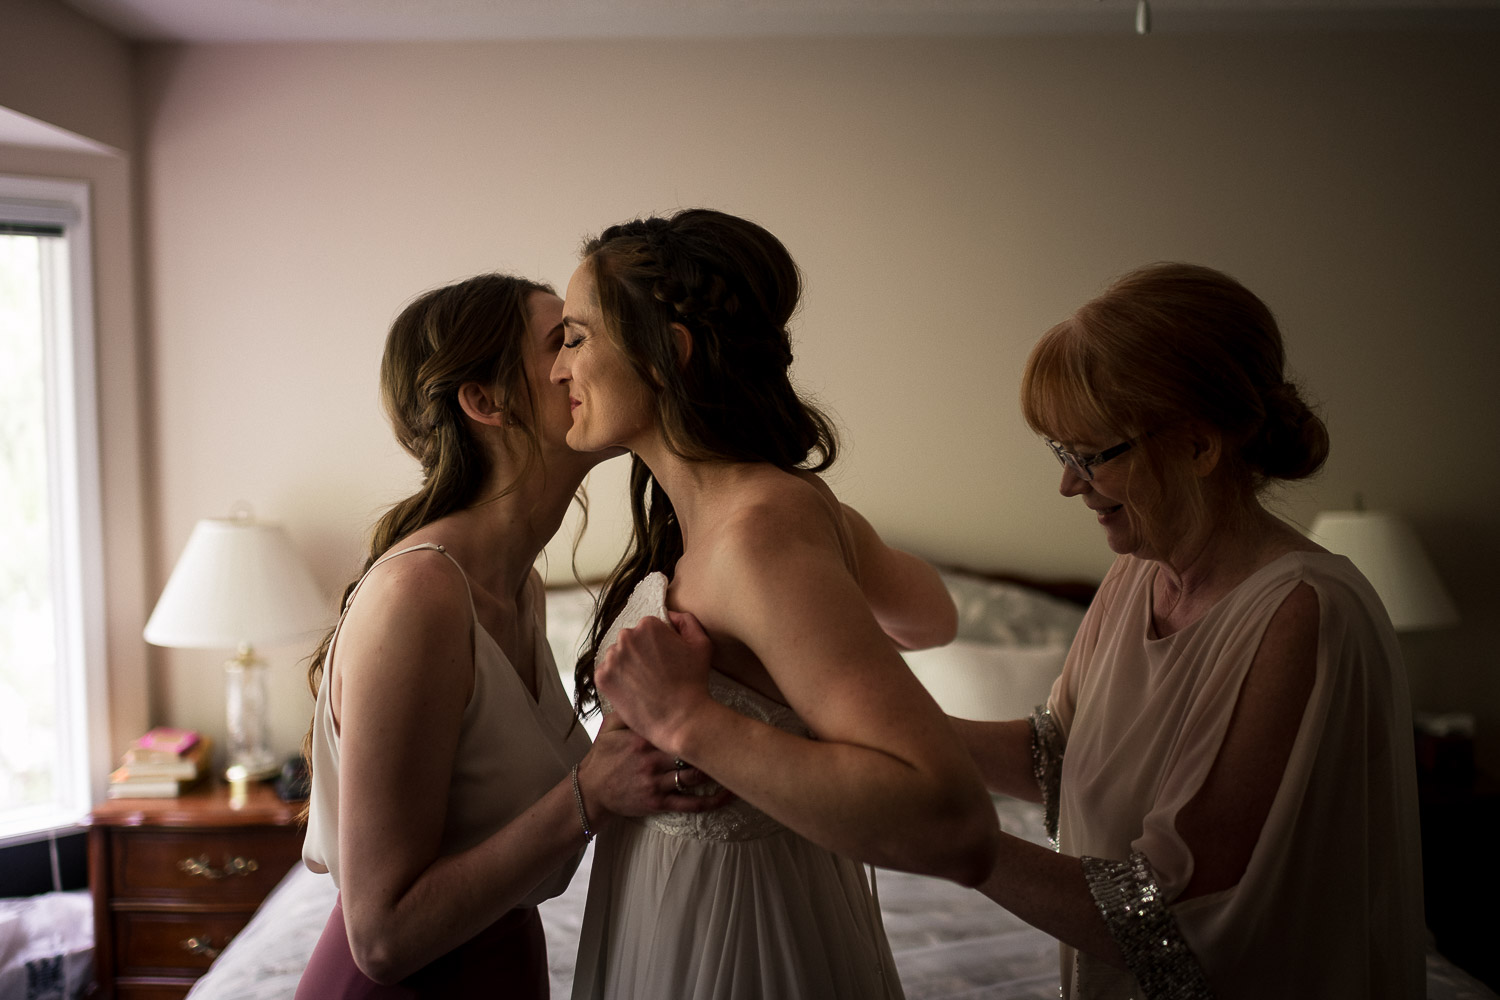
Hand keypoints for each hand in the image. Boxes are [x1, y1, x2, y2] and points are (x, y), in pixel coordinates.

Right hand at [578, 713, 731, 825]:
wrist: (591, 790)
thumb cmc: (603, 755)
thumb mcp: (610, 726)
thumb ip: (630, 707)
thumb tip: (651, 686)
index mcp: (642, 738)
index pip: (676, 725)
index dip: (697, 719)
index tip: (716, 712)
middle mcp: (652, 760)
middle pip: (690, 751)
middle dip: (711, 744)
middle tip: (736, 736)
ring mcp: (656, 783)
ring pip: (694, 777)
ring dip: (716, 770)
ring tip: (736, 760)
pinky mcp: (659, 803)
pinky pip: (690, 804)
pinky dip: (712, 801)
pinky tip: (729, 793)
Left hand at [595, 610, 713, 752]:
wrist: (680, 719)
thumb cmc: (693, 682)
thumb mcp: (701, 644)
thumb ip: (686, 621)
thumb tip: (670, 615)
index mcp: (648, 625)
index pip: (647, 628)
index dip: (657, 645)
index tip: (664, 661)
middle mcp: (626, 637)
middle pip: (629, 641)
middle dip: (639, 653)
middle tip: (654, 674)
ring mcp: (612, 658)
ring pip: (616, 657)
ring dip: (626, 666)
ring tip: (644, 684)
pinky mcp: (602, 678)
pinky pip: (606, 673)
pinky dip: (616, 681)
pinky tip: (633, 691)